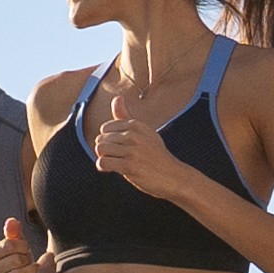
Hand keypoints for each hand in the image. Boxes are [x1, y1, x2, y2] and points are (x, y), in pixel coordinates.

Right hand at [0, 215, 53, 272]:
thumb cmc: (19, 261)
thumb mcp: (18, 245)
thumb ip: (14, 233)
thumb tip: (12, 221)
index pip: (7, 245)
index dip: (22, 245)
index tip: (26, 248)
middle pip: (14, 261)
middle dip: (26, 260)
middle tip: (29, 261)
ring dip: (30, 271)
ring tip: (34, 269)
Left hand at [83, 63, 201, 199]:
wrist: (173, 176)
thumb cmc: (155, 154)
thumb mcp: (143, 131)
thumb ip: (125, 116)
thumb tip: (116, 97)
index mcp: (136, 125)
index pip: (105, 127)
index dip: (108, 139)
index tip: (118, 148)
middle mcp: (133, 135)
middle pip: (101, 139)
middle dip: (105, 150)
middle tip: (117, 158)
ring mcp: (132, 150)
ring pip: (100, 149)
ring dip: (103, 158)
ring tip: (113, 162)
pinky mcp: (129, 166)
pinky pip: (103, 162)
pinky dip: (102, 167)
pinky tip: (110, 169)